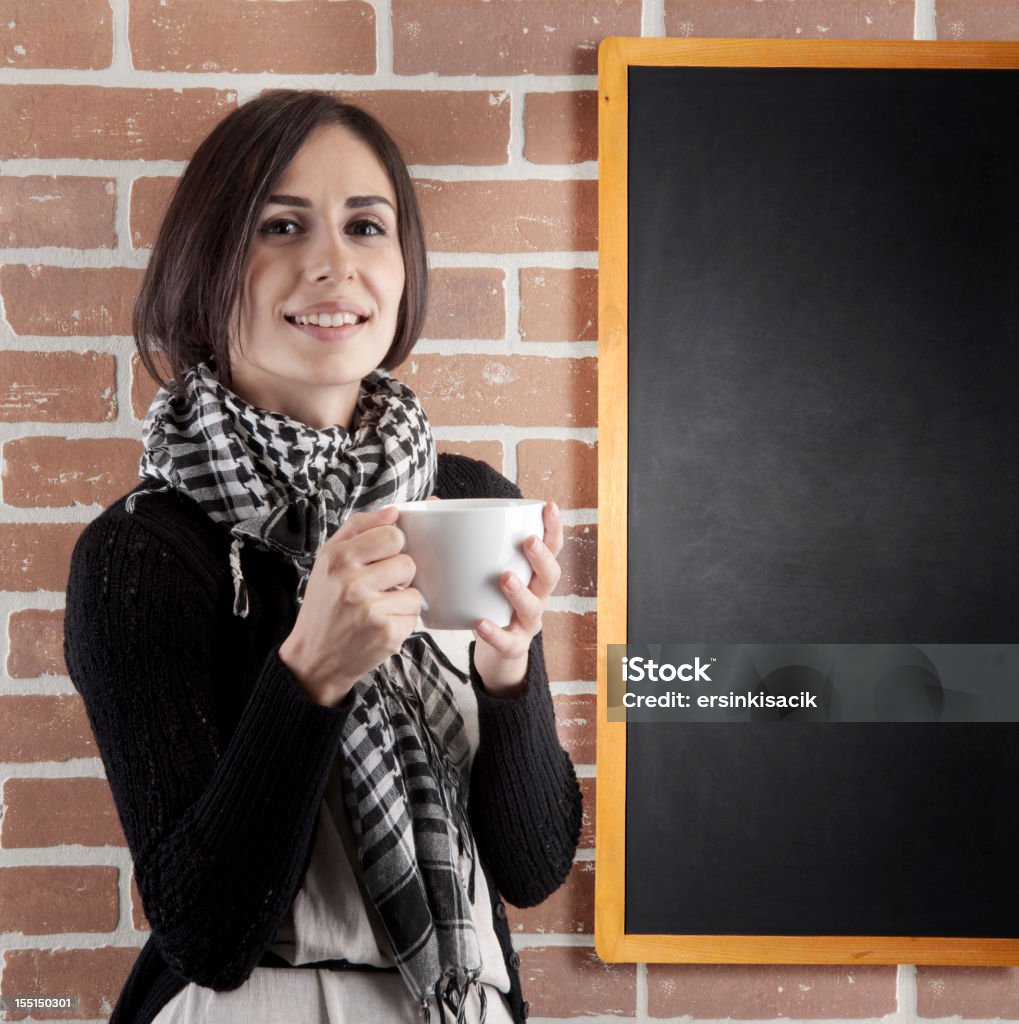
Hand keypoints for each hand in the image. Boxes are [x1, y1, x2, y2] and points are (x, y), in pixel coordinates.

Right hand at [278, 506, 420, 706]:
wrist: (312, 659)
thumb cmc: (323, 605)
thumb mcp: (328, 559)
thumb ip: (359, 528)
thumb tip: (394, 511)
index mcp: (337, 558)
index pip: (392, 535)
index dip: (392, 547)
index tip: (380, 559)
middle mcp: (351, 583)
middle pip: (407, 563)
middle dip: (398, 576)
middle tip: (378, 588)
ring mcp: (370, 610)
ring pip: (415, 592)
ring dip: (402, 601)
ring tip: (378, 608)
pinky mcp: (386, 634)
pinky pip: (414, 617)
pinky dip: (401, 622)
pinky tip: (379, 626)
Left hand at [472, 501, 562, 695]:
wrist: (498, 653)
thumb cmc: (491, 601)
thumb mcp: (486, 572)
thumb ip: (467, 540)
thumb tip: (434, 504)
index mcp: (534, 574)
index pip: (552, 548)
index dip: (553, 528)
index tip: (549, 507)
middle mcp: (538, 597)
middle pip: (550, 576)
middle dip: (542, 557)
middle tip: (528, 541)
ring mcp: (527, 623)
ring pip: (533, 608)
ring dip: (520, 592)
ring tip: (505, 578)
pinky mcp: (512, 646)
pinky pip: (507, 641)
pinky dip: (495, 633)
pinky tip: (481, 623)